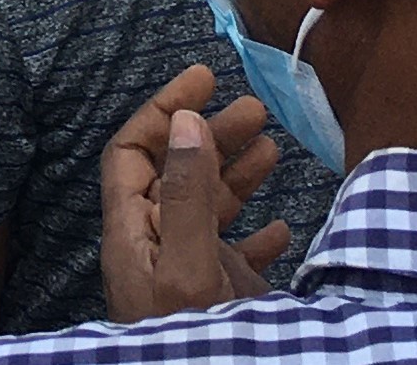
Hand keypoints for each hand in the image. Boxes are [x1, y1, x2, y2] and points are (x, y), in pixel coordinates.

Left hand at [99, 65, 293, 323]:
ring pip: (207, 209)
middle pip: (175, 173)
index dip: (163, 109)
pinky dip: (259, 234)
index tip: (204, 77)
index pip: (132, 152)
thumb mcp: (187, 266)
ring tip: (273, 147)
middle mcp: (155, 248)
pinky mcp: (216, 300)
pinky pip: (234, 255)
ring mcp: (186, 274)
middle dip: (210, 135)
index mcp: (132, 234)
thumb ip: (186, 195)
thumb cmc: (186, 340)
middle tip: (255, 108)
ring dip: (236, 174)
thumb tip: (186, 121)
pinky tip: (283, 226)